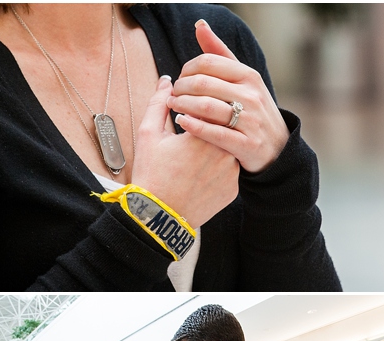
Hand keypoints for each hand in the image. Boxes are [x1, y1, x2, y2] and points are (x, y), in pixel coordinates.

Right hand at [131, 76, 239, 227]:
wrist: (160, 216)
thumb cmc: (152, 174)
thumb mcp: (149, 134)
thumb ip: (159, 103)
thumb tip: (167, 82)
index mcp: (203, 133)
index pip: (209, 107)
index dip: (197, 107)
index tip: (186, 112)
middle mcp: (223, 150)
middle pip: (222, 126)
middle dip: (209, 125)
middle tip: (192, 137)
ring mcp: (232, 171)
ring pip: (229, 148)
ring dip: (217, 146)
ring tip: (196, 157)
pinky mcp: (234, 187)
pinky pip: (231, 170)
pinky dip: (220, 168)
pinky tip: (203, 173)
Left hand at [168, 20, 289, 173]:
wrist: (279, 147)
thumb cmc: (254, 110)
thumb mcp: (244, 79)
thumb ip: (220, 53)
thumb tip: (200, 25)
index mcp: (249, 76)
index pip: (208, 62)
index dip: (186, 69)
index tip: (180, 78)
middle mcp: (252, 96)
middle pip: (203, 83)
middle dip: (181, 87)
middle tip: (172, 94)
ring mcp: (251, 121)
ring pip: (206, 107)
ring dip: (182, 105)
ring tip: (173, 107)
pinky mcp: (247, 144)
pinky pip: (214, 133)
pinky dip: (194, 126)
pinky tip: (182, 123)